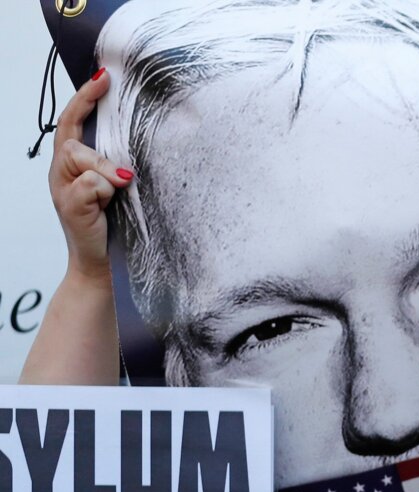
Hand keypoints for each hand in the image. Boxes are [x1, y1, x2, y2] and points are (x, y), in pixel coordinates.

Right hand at [47, 69, 132, 283]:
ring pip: (83, 158)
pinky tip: (111, 205)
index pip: (72, 122)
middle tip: (111, 102)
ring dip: (107, 170)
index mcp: (72, 164)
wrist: (102, 264)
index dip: (85, 98)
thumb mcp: (117, 187)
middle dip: (92, 120)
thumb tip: (133, 150)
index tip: (104, 76)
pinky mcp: (70, 204)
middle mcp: (62, 172)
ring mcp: (62, 188)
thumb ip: (116, 164)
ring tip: (122, 188)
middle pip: (73, 136)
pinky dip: (108, 191)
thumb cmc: (114, 224)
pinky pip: (93, 183)